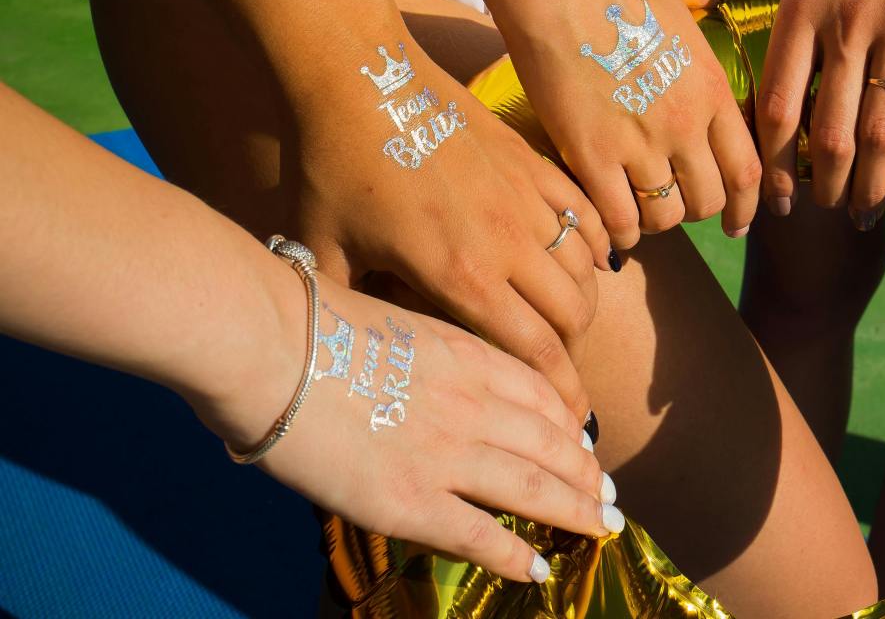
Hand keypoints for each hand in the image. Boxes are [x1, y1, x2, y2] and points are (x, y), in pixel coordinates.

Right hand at [205, 282, 619, 582]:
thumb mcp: (395, 325)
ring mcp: (446, 454)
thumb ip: (427, 355)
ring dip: (573, 511)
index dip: (569, 423)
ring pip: (533, 489)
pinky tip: (537, 570)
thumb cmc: (310, 323)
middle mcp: (472, 404)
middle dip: (585, 473)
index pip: (540, 392)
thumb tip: (429, 372)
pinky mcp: (409, 501)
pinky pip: (479, 535)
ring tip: (598, 527)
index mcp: (468, 356)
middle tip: (607, 495)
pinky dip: (513, 555)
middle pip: (551, 443)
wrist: (270, 343)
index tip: (584, 440)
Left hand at [283, 35, 610, 421]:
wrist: (361, 78)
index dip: (561, 392)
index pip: (536, 352)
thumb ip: (349, 310)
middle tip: (558, 369)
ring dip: (583, 300)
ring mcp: (527, 198)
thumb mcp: (323, 253)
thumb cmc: (332, 167)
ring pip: (588, 268)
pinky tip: (579, 256)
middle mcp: (508, 242)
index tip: (572, 418)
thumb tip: (348, 355)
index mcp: (460, 275)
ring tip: (564, 317)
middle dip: (572, 352)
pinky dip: (592, 244)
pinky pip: (586, 215)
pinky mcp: (533, 162)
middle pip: (575, 316)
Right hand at [487, 0, 759, 248]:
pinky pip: (617, 217)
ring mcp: (640, 141)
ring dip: (653, 221)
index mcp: (710, 85)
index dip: (745, 204)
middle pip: (709, 199)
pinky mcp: (590, 153)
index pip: (747, 167)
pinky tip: (605, 223)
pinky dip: (616, 230)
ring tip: (634, 211)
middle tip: (672, 204)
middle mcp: (686, 122)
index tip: (737, 220)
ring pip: (664, 215)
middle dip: (695, 211)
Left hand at [756, 0, 884, 225]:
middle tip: (831, 213)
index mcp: (802, 5)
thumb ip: (806, 22)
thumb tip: (794, 87)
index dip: (774, 167)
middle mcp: (846, 21)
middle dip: (828, 188)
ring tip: (872, 210)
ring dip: (877, 183)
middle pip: (831, 134)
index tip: (774, 198)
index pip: (776, 109)